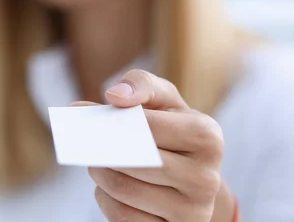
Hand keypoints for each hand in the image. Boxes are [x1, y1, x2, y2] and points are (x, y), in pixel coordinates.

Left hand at [80, 70, 234, 221]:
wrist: (194, 180)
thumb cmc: (172, 130)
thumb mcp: (164, 100)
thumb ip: (141, 85)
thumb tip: (114, 95)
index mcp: (207, 136)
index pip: (146, 126)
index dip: (113, 120)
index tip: (87, 117)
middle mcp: (206, 178)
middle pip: (132, 160)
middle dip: (102, 148)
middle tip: (86, 140)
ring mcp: (192, 212)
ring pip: (122, 188)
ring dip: (100, 172)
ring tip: (98, 161)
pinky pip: (122, 217)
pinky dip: (107, 199)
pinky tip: (110, 188)